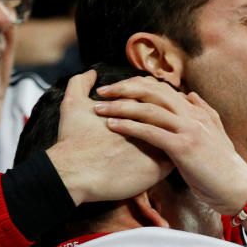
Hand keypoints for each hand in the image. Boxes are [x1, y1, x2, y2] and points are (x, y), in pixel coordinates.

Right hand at [48, 71, 172, 205]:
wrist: (75, 173)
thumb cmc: (73, 140)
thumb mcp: (72, 105)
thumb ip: (80, 84)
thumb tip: (92, 73)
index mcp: (134, 107)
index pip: (154, 98)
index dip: (153, 102)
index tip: (150, 110)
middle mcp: (148, 124)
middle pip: (169, 117)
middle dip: (170, 120)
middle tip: (165, 128)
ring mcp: (156, 145)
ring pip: (174, 140)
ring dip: (173, 141)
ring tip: (168, 146)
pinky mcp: (158, 169)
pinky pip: (174, 164)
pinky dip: (172, 162)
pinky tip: (169, 164)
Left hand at [92, 76, 246, 216]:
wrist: (237, 189)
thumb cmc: (222, 168)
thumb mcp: (215, 134)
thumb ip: (203, 113)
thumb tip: (191, 95)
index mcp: (197, 111)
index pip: (162, 89)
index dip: (137, 85)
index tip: (118, 89)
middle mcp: (192, 114)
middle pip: (152, 92)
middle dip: (124, 89)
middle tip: (102, 93)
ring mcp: (189, 129)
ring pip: (149, 109)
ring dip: (120, 107)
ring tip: (99, 108)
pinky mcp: (183, 147)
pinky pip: (151, 132)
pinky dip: (129, 126)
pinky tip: (113, 126)